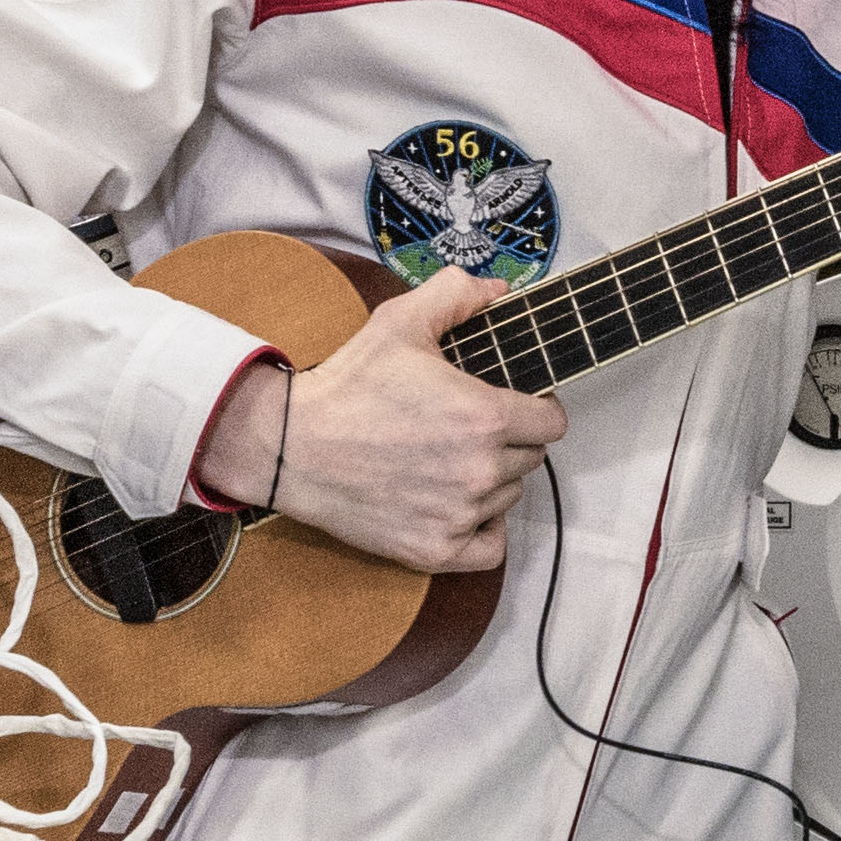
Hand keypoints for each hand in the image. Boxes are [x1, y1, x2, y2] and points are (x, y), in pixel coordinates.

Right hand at [195, 270, 564, 570]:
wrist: (289, 445)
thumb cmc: (346, 386)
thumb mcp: (400, 322)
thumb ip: (456, 295)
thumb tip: (499, 290)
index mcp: (484, 417)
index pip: (551, 422)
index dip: (536, 409)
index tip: (512, 405)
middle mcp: (479, 471)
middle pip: (530, 459)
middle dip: (509, 442)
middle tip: (467, 429)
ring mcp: (458, 515)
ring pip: (508, 497)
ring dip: (490, 481)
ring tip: (447, 460)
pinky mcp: (433, 550)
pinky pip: (491, 548)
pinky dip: (482, 530)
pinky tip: (459, 506)